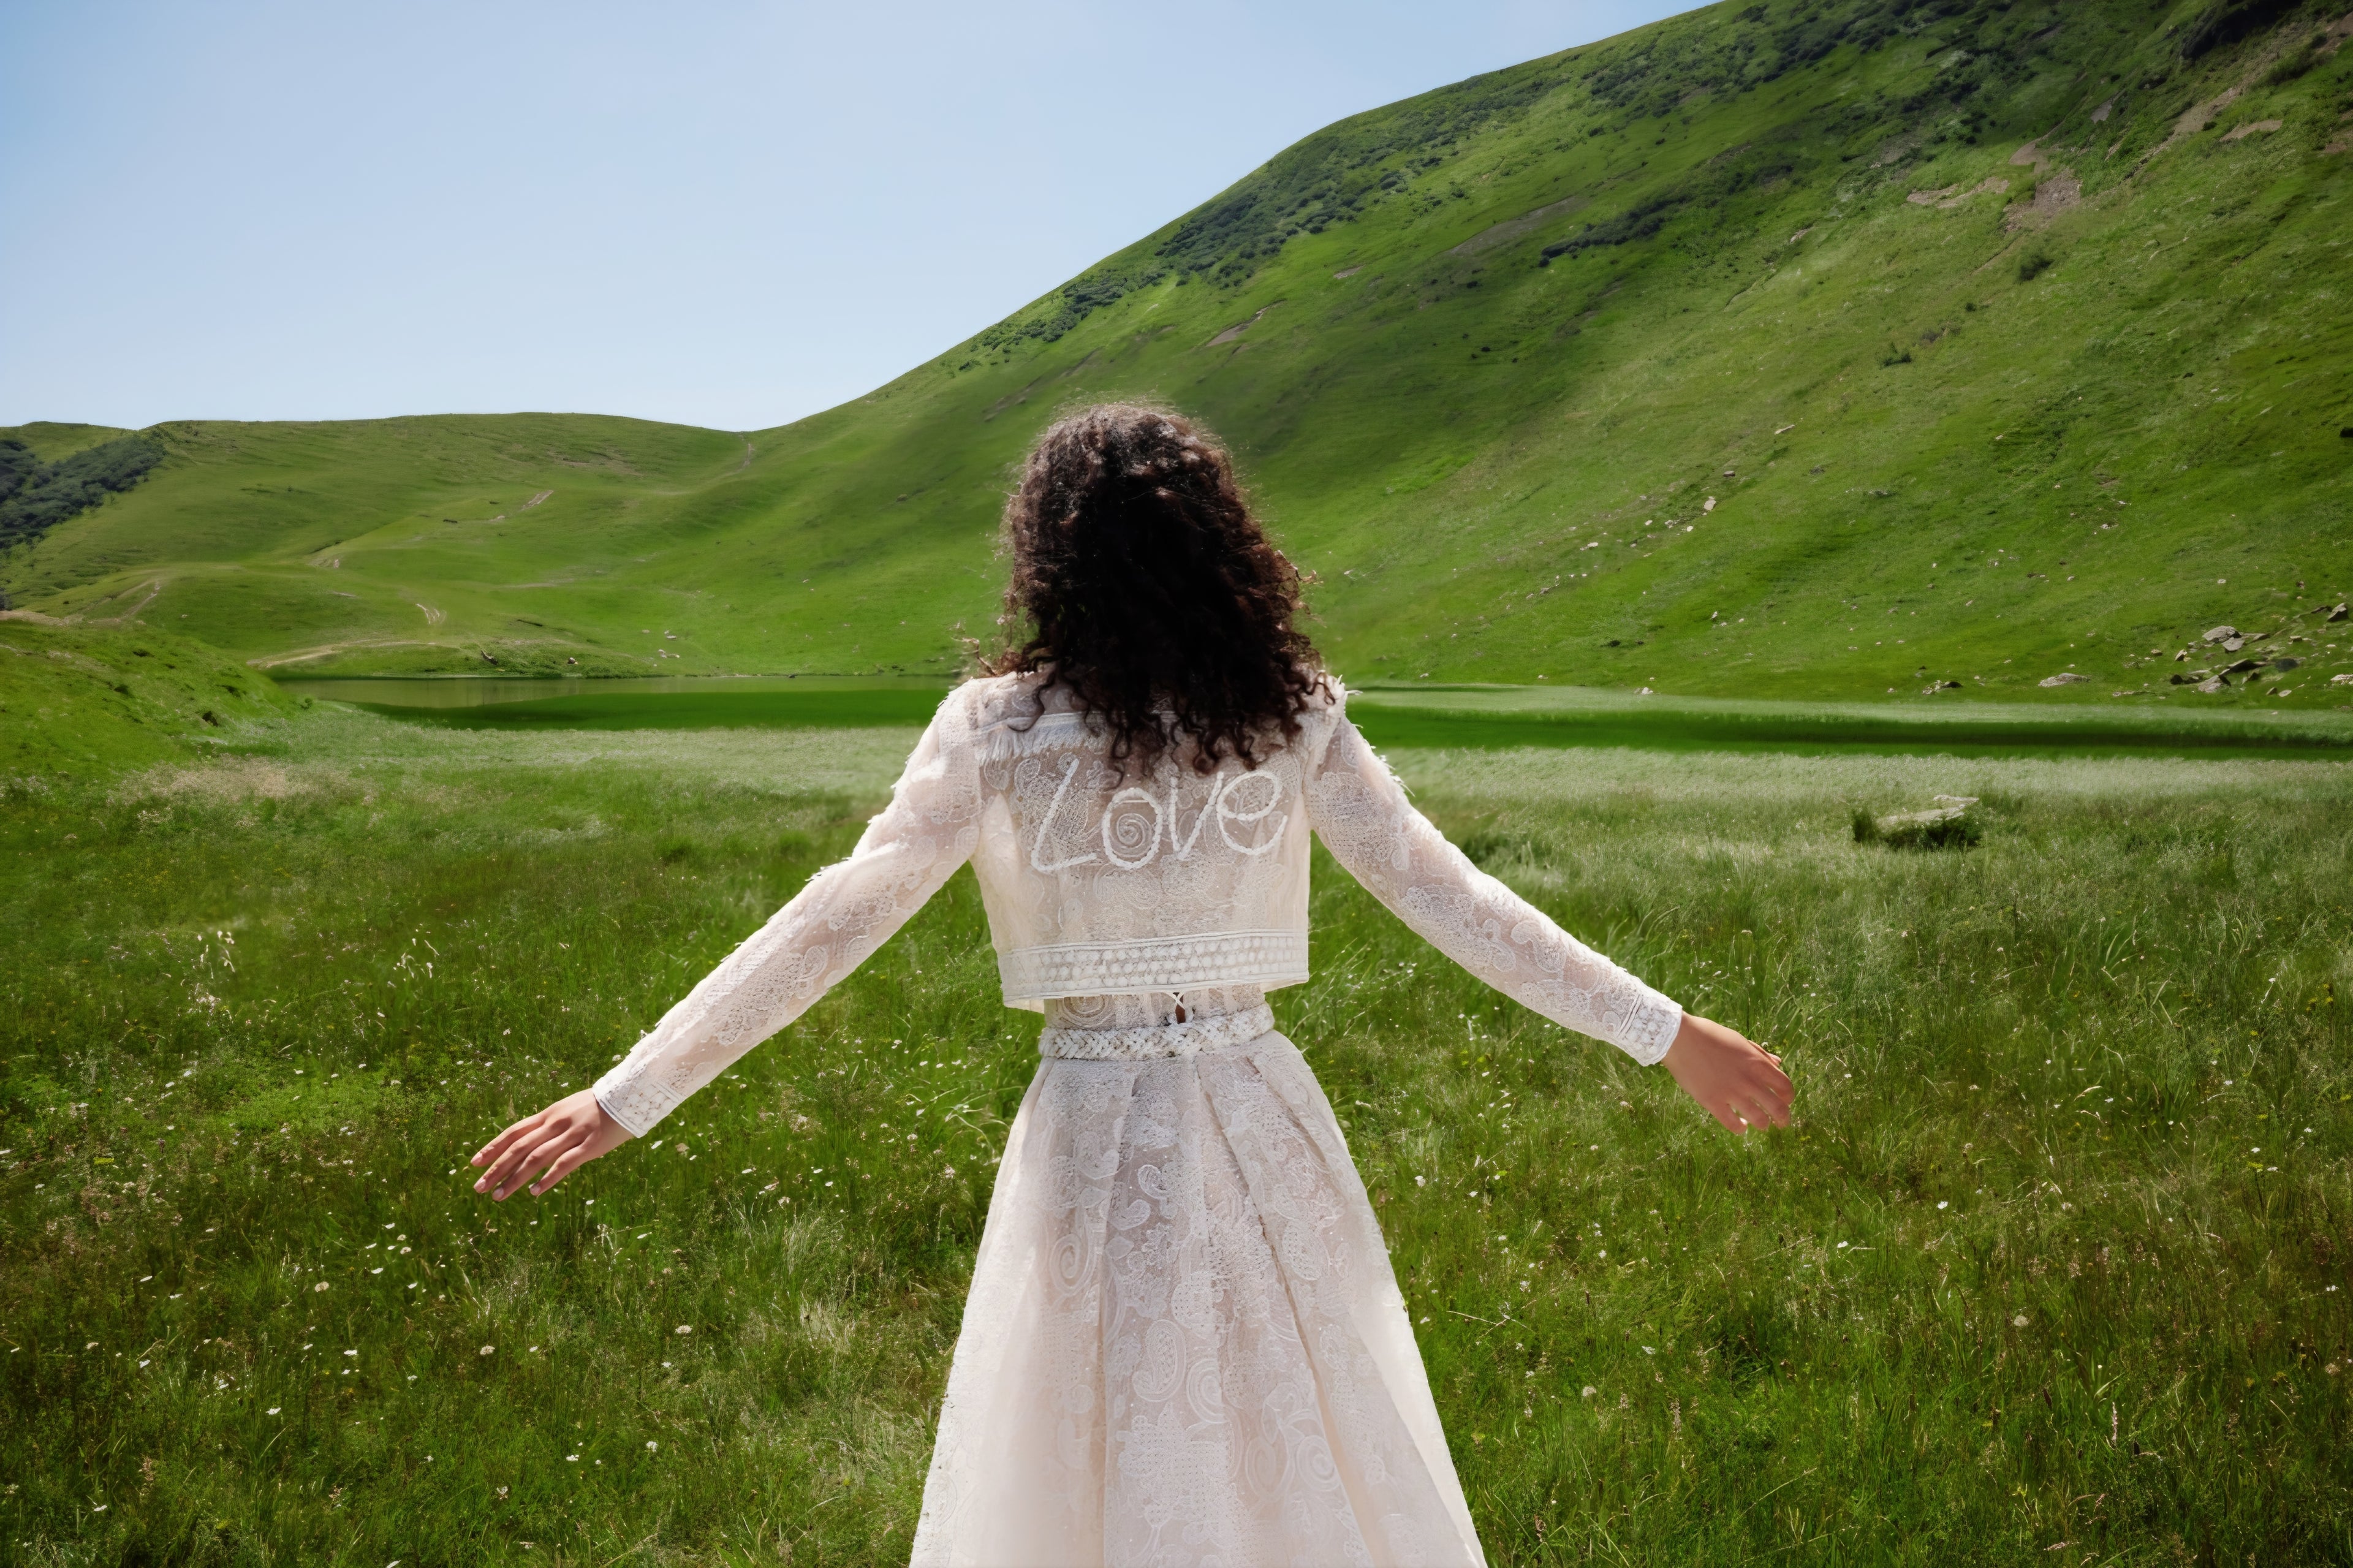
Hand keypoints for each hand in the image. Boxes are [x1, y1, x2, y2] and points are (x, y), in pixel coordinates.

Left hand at [471, 1088, 632, 1199]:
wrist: (630, 1095)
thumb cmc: (599, 1106)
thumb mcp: (569, 1110)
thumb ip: (551, 1125)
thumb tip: (532, 1141)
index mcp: (549, 1114)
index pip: (513, 1132)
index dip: (492, 1147)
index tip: (474, 1164)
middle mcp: (555, 1124)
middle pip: (518, 1148)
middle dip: (495, 1168)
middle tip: (478, 1188)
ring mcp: (572, 1134)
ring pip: (536, 1158)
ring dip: (514, 1178)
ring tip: (498, 1195)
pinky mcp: (589, 1145)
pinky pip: (564, 1164)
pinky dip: (547, 1179)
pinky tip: (534, 1192)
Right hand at [1660, 1013, 1792, 1132]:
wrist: (1680, 1038)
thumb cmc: (1710, 1035)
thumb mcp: (1740, 1040)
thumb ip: (1761, 1054)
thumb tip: (1778, 1063)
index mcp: (1757, 1063)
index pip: (1785, 1087)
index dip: (1788, 1097)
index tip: (1785, 1101)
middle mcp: (1749, 1080)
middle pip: (1778, 1108)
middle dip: (1783, 1118)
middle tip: (1781, 1122)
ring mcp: (1731, 1093)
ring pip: (1760, 1120)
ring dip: (1763, 1125)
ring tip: (1759, 1124)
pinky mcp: (1713, 1102)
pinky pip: (1733, 1124)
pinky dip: (1740, 1128)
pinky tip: (1740, 1125)